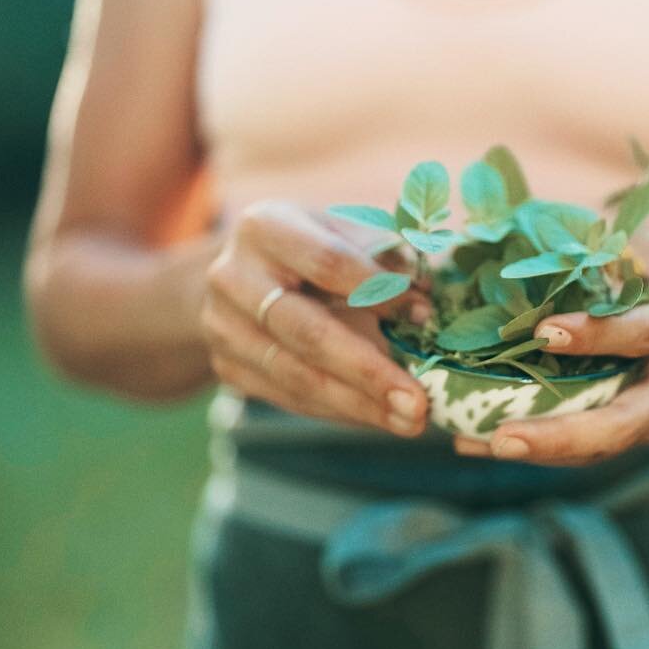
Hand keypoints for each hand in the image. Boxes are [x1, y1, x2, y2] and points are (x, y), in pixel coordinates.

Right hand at [200, 200, 430, 435]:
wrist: (242, 271)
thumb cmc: (312, 246)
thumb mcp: (344, 231)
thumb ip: (386, 256)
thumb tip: (423, 298)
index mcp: (266, 227)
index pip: (328, 263)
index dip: (378, 290)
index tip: (424, 315)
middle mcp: (233, 277)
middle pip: (308, 332)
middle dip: (368, 371)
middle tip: (417, 402)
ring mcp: (223, 327)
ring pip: (297, 375)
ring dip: (359, 405)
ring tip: (409, 421)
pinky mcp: (227, 367)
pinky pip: (289, 398)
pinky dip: (340, 411)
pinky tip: (378, 417)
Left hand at [455, 243, 648, 465]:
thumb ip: (614, 246)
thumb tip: (535, 225)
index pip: (645, 333)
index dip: (599, 335)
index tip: (545, 331)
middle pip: (624, 423)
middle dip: (560, 437)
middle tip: (498, 437)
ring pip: (606, 445)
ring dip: (541, 450)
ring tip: (472, 444)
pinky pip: (599, 445)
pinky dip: (546, 445)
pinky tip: (486, 439)